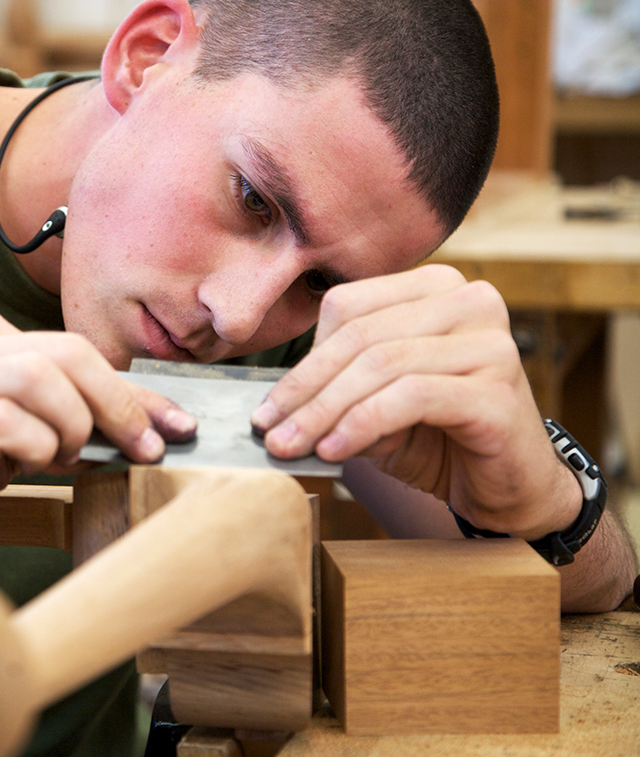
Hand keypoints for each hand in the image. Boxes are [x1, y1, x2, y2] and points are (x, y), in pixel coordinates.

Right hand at [0, 307, 195, 555]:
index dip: (132, 389)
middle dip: (121, 404)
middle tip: (144, 448)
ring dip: (75, 425)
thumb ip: (49, 413)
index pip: (73, 348)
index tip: (173, 423)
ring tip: (69, 459)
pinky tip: (31, 466)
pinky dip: (37, 445)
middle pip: (66, 352)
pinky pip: (7, 421)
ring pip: (39, 375)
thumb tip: (131, 426)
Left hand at [250, 265, 581, 539]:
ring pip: (381, 366)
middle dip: (305, 391)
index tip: (268, 408)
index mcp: (435, 288)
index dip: (301, 361)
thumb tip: (272, 404)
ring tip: (294, 447)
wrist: (507, 487)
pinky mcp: (498, 389)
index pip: (347, 308)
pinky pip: (411, 396)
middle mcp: (470, 302)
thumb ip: (334, 386)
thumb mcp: (373, 401)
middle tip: (269, 433)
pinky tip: (336, 449)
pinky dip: (363, 424)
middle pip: (360, 337)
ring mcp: (491, 343)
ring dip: (325, 412)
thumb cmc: (436, 438)